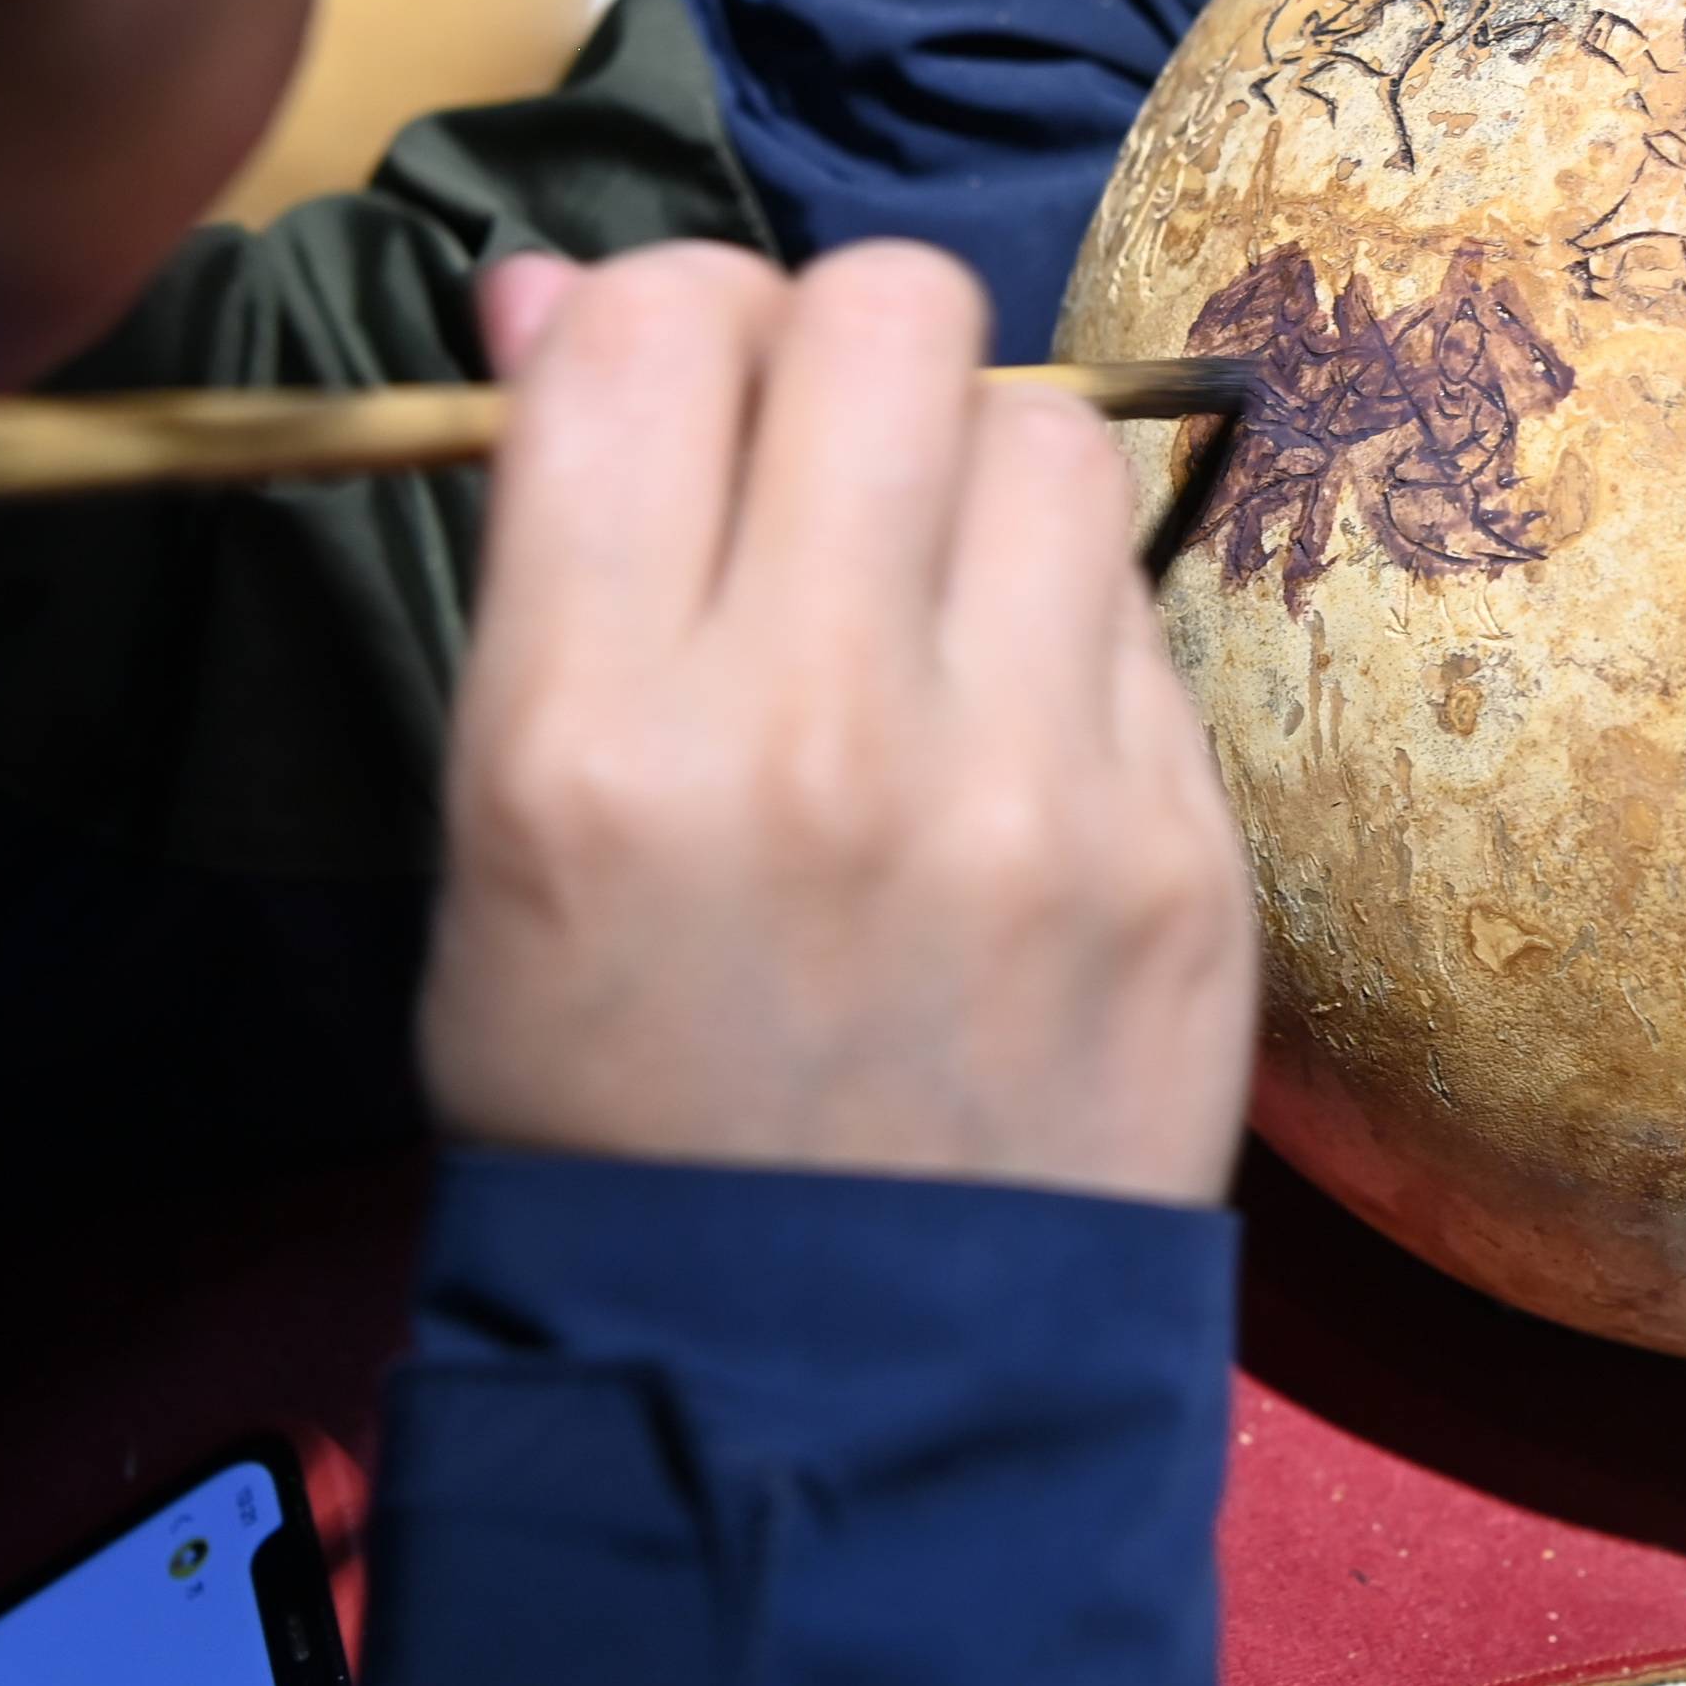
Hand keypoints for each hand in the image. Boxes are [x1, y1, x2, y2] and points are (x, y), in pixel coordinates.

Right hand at [426, 240, 1259, 1206]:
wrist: (831, 1398)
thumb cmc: (615, 1101)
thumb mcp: (499, 832)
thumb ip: (548, 542)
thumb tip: (556, 286)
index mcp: (591, 736)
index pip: (650, 326)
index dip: (658, 316)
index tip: (671, 390)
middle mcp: (816, 733)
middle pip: (886, 310)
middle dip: (838, 348)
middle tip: (815, 462)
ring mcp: (1029, 794)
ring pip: (1050, 431)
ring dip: (977, 474)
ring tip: (928, 608)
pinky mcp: (1186, 852)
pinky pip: (1138, 614)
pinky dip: (1064, 634)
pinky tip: (1011, 745)